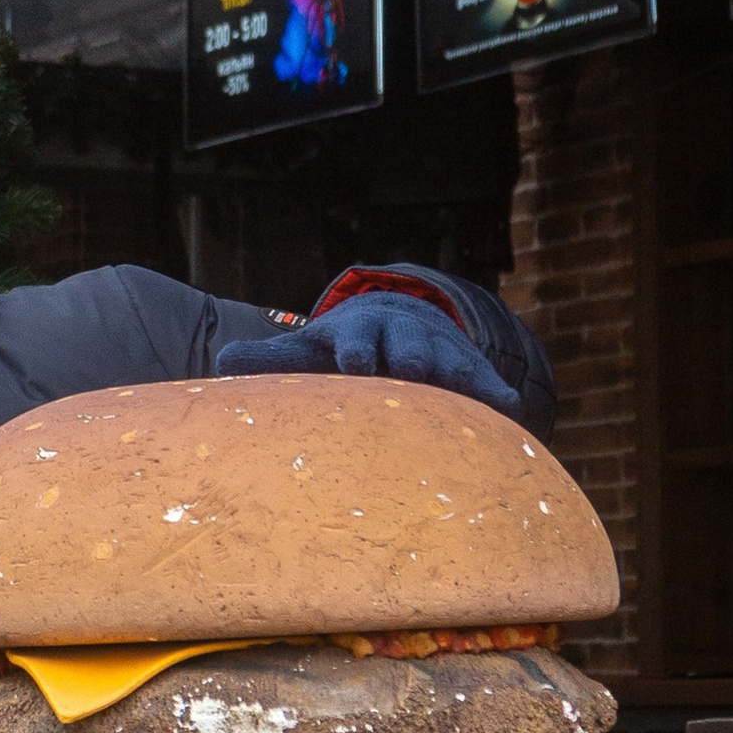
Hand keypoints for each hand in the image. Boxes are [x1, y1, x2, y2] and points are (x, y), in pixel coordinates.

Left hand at [217, 290, 523, 417]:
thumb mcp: (308, 352)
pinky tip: (511, 409)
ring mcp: (441, 355)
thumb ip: (270, 360)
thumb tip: (221, 361)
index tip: (355, 363)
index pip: (355, 339)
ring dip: (458, 377)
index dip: (356, 350)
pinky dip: (497, 396)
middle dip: (409, 357)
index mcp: (357, 333)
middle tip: (411, 369)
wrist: (400, 323)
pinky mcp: (472, 374)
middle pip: (408, 346)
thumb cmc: (343, 349)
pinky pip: (487, 384)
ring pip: (452, 364)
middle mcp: (402, 339)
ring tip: (472, 394)